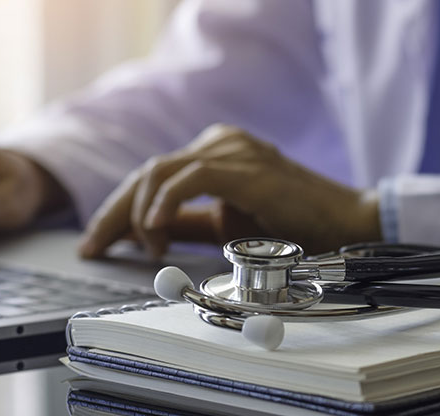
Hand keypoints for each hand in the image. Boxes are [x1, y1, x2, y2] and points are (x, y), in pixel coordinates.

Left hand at [79, 124, 381, 258]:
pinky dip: (165, 202)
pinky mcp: (244, 166)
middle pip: (147, 172)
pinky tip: (156, 228)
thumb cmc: (295, 227)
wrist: (346, 224)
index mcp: (215, 153)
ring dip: (140, 214)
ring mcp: (232, 150)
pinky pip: (189, 178)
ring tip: (146, 246)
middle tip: (93, 246)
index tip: (95, 243)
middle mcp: (219, 143)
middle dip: (114, 213)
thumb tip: (144, 237)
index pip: (152, 177)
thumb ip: (187, 226)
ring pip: (160, 172)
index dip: (118, 211)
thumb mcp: (226, 228)